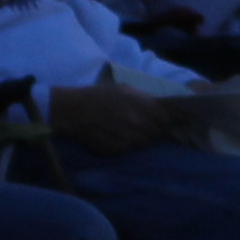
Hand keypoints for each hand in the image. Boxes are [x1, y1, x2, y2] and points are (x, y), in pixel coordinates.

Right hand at [52, 77, 171, 157]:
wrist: (72, 110)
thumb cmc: (98, 96)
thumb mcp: (124, 89)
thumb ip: (145, 99)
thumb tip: (161, 107)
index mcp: (143, 107)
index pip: (168, 118)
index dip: (168, 120)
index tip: (167, 120)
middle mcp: (140, 124)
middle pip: (159, 133)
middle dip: (156, 129)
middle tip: (148, 126)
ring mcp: (129, 139)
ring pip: (145, 143)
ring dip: (143, 138)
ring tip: (132, 131)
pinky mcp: (118, 150)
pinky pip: (131, 149)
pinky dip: (129, 145)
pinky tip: (120, 137)